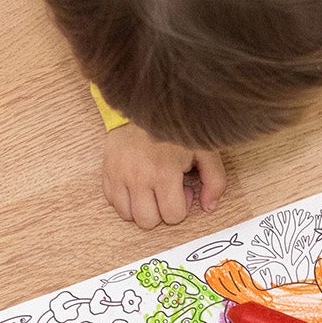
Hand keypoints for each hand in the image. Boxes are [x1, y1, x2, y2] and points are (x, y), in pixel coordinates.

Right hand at [102, 124, 226, 228]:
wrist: (147, 101)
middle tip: (167, 189)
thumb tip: (209, 207)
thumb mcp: (205, 150)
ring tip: (151, 188)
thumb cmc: (178, 127)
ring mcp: (119, 173)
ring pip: (127, 215)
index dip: (182, 207)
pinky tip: (137, 184)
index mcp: (164, 172)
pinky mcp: (107, 169)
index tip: (184, 188)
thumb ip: (214, 181)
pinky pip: (112, 200)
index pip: (172, 216)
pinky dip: (125, 199)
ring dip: (141, 208)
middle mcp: (138, 176)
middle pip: (147, 221)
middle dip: (161, 212)